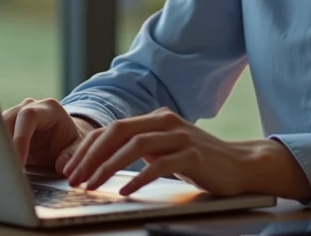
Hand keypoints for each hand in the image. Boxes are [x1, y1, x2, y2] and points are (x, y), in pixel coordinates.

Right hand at [2, 98, 98, 174]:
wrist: (62, 141)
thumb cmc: (69, 143)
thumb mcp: (77, 148)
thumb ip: (72, 155)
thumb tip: (62, 166)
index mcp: (49, 108)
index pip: (28, 117)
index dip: (20, 139)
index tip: (18, 163)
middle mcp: (29, 107)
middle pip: (6, 120)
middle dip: (2, 146)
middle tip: (2, 170)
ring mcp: (14, 115)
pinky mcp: (4, 127)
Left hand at [62, 108, 310, 199]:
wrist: (241, 165)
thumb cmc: (199, 162)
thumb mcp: (164, 150)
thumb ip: (140, 149)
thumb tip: (101, 162)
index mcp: (155, 119)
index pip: (112, 128)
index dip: (87, 147)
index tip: (69, 168)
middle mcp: (165, 122)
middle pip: (119, 131)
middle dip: (91, 155)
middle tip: (74, 177)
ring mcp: (180, 137)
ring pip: (135, 146)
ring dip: (108, 166)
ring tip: (92, 185)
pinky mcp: (193, 155)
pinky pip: (161, 165)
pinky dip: (140, 177)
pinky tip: (127, 191)